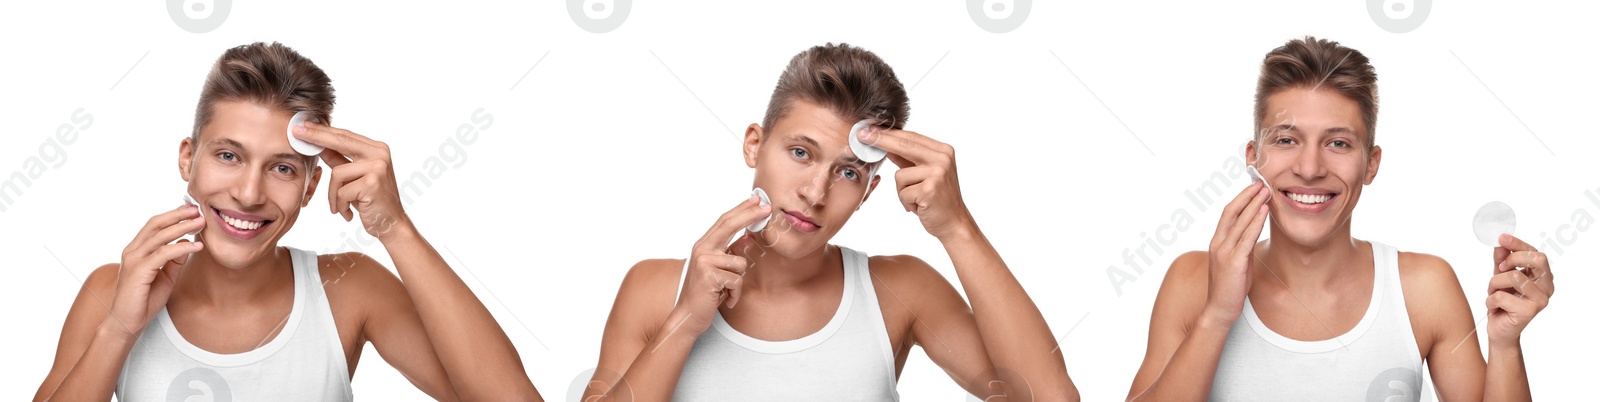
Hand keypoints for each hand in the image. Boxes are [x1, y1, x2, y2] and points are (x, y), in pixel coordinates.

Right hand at [105, 205, 204, 339]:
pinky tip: (196, 246)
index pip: (154, 225)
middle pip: (156, 224)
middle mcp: (133, 251)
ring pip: (160, 236)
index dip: (173, 215)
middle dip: (178, 215)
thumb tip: (186, 243)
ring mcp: (134, 260)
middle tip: (198, 209)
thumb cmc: (144, 300)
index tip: (191, 210)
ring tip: (201, 222)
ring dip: (182, 227)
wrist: (127, 322)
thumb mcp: (165, 276)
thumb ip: (174, 260)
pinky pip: (163, 254)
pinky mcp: (139, 271)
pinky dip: (181, 248)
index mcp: (137, 250)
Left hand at [291, 122, 410, 239]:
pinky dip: (340, 205)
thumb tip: (318, 145)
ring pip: (337, 173)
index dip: (323, 130)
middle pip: (340, 142)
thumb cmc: (372, 201)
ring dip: (334, 194)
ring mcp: (377, 168)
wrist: (392, 224)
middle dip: (316, 137)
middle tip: (296, 133)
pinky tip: (349, 213)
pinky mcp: (372, 183)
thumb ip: (340, 160)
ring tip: (341, 206)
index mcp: (377, 149)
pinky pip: (342, 191)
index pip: (345, 136)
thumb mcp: (355, 177)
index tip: (303, 125)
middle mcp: (380, 154)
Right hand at [671, 195, 768, 335]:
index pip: (724, 221)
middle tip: (767, 208)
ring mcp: (704, 261)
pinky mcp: (709, 276)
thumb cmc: (705, 293)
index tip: (756, 199)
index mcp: (703, 245)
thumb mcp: (718, 270)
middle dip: (750, 214)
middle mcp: (702, 249)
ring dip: (738, 282)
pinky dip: (734, 294)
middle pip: (729, 225)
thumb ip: (729, 254)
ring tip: (726, 291)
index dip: (741, 209)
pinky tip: (725, 300)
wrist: (688, 316)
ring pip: (740, 263)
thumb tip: (748, 238)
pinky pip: (737, 281)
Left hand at [859, 128, 972, 239]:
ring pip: (899, 175)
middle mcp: (943, 158)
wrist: (954, 223)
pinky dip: (907, 202)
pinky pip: (903, 192)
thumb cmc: (937, 199)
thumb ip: (908, 159)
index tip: (870, 128)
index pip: (911, 137)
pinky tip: (920, 207)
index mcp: (943, 151)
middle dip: (880, 140)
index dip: (889, 132)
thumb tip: (886, 145)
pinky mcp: (930, 189)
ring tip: (917, 199)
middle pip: (904, 145)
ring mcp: (938, 173)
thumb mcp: (925, 173)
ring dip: (902, 191)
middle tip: (862, 136)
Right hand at [1202, 183, 1269, 325]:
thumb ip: (1242, 245)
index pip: (1227, 213)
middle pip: (1232, 212)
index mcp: (1217, 242)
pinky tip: (1264, 211)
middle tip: (1262, 182)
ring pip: (1240, 221)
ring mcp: (1224, 252)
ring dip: (1254, 204)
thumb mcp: (1236, 261)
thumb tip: (1254, 232)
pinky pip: (1246, 237)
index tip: (1254, 187)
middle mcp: (1218, 243)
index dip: (1240, 198)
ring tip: (1266, 191)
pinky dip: (1255, 221)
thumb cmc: (1230, 287)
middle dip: (1248, 195)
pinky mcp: (1234, 261)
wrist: (1220, 309)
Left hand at [1486, 234, 1553, 345]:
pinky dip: (1490, 300)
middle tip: (1499, 268)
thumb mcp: (1500, 276)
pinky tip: (1494, 308)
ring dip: (1494, 283)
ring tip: (1493, 293)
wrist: (1500, 330)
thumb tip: (1501, 242)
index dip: (1518, 244)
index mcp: (1543, 277)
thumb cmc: (1503, 302)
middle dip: (1512, 260)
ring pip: (1513, 276)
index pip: (1536, 253)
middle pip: (1537, 259)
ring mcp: (1541, 300)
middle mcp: (1547, 287)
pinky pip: (1501, 296)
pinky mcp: (1529, 312)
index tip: (1501, 237)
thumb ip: (1502, 259)